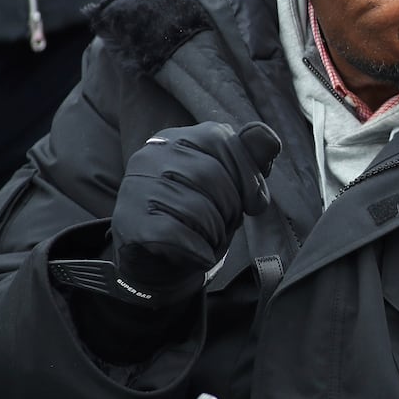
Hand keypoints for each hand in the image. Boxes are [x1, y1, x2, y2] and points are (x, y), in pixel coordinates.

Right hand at [110, 121, 280, 304]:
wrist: (161, 262)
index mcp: (178, 138)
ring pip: (195, 207)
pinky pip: (176, 234)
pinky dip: (199, 250)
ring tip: (208, 237)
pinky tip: (199, 254)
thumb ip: (252, 157)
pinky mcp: (129, 222)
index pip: (220, 138)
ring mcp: (136, 187)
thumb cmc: (202, 214)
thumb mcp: (233, 182)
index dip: (247, 175)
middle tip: (227, 223)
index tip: (254, 203)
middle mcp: (151, 155)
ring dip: (215, 231)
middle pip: (210, 174)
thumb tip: (269, 136)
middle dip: (231, 206)